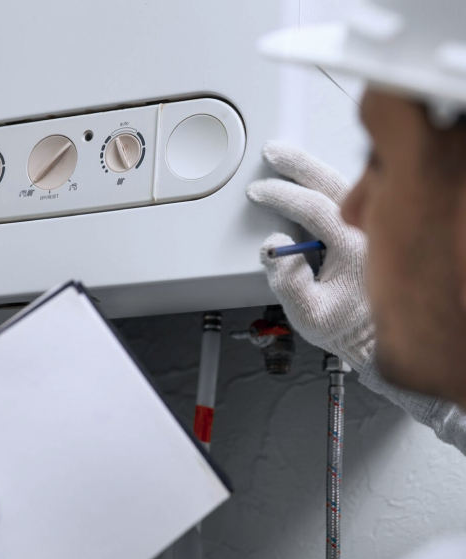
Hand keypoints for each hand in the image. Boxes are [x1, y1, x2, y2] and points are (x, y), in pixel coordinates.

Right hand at [246, 141, 373, 371]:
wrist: (368, 335)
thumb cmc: (342, 326)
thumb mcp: (309, 315)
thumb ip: (288, 283)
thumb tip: (273, 245)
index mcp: (354, 249)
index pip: (315, 209)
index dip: (282, 196)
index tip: (259, 192)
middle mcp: (367, 232)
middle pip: (332, 184)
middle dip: (298, 165)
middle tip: (271, 153)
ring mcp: (369, 228)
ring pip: (341, 185)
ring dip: (310, 169)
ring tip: (284, 158)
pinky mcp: (364, 229)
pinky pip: (345, 195)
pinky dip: (322, 182)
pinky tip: (306, 178)